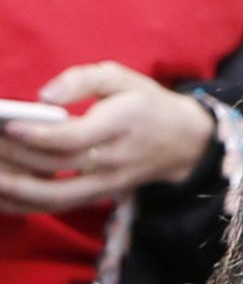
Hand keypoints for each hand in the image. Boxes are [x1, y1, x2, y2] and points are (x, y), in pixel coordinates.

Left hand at [0, 62, 214, 215]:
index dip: (40, 134)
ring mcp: (105, 183)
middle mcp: (111, 160)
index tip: (8, 125)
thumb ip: (81, 79)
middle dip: (15, 157)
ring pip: (55, 196)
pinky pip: (59, 206)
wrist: (182, 142)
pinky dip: (27, 205)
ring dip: (16, 190)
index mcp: (118, 125)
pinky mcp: (98, 196)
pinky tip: (2, 197)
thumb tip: (44, 97)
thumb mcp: (120, 77)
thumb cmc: (144, 103)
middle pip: (57, 165)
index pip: (75, 137)